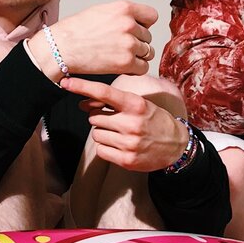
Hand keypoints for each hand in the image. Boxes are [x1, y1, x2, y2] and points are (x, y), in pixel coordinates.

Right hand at [26, 1, 156, 81]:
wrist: (61, 48)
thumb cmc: (75, 30)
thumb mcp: (101, 11)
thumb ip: (122, 15)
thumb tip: (137, 22)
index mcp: (124, 8)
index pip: (152, 16)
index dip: (144, 24)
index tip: (136, 30)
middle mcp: (129, 24)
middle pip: (148, 36)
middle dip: (137, 42)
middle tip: (119, 46)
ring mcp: (129, 44)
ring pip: (147, 52)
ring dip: (137, 56)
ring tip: (120, 56)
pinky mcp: (126, 63)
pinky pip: (143, 68)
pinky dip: (135, 70)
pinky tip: (121, 66)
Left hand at [60, 77, 188, 172]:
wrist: (176, 146)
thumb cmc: (155, 121)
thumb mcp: (139, 105)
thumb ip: (113, 103)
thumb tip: (83, 104)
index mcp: (136, 105)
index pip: (104, 93)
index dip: (83, 87)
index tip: (66, 82)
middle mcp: (131, 123)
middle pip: (94, 117)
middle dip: (99, 118)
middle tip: (114, 120)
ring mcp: (129, 143)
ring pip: (96, 134)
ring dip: (103, 133)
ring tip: (120, 133)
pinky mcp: (126, 160)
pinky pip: (100, 150)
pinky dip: (105, 147)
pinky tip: (119, 145)